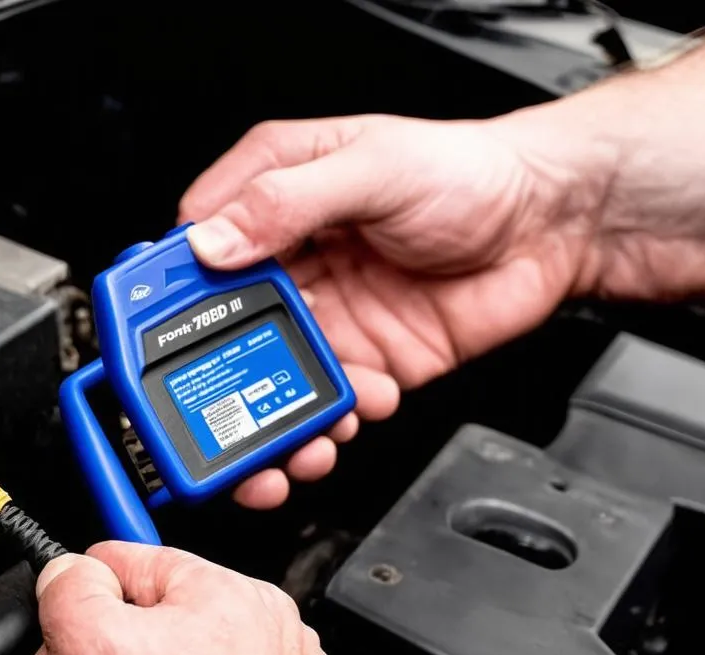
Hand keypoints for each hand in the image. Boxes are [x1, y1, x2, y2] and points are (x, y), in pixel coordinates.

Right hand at [180, 113, 607, 507]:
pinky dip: (332, 421)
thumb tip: (214, 241)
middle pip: (223, 331)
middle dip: (216, 380)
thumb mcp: (374, 167)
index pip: (196, 248)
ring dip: (273, 418)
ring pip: (270, 380)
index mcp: (277, 198)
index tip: (152, 342)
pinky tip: (354, 410)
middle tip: (214, 415)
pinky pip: (328, 405)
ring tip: (291, 436)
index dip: (169, 296)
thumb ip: (289, 201)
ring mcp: (327, 318)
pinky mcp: (363, 362)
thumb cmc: (470, 175)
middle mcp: (293, 263)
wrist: (552, 229)